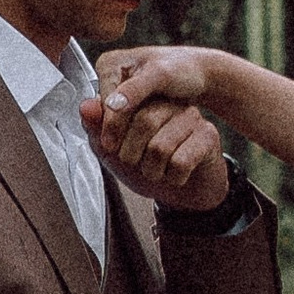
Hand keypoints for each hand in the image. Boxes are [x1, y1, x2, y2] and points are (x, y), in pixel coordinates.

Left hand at [85, 48, 230, 207]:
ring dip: (152, 171)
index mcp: (145, 100)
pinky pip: (181, 161)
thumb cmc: (149, 167)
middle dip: (131, 155)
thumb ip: (98, 129)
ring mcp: (192, 117)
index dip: (113, 133)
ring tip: (155, 172)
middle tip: (135, 164)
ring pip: (160, 146)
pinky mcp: (208, 136)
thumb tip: (85, 107)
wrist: (184, 193)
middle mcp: (170, 103)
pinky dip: (173, 178)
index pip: (122, 105)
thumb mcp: (114, 151)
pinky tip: (176, 176)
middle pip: (143, 122)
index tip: (113, 150)